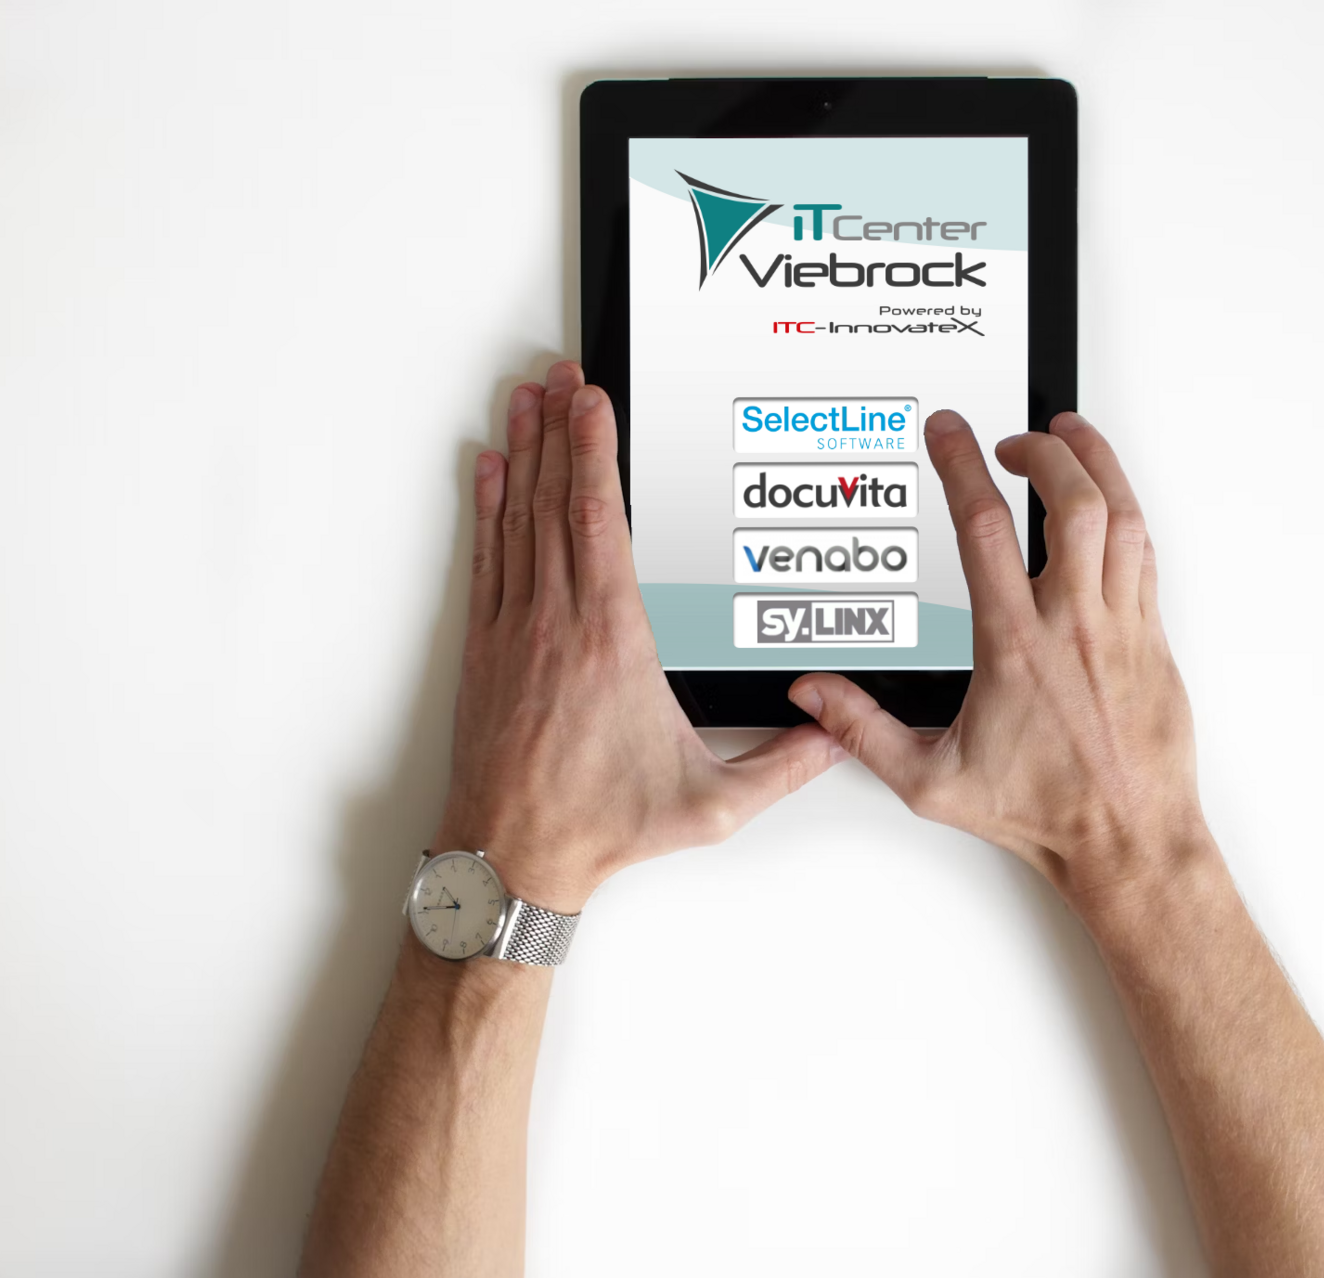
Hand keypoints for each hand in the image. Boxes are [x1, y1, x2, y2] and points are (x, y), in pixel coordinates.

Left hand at [433, 360, 841, 913]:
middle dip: (560, 429)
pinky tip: (492, 470)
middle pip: (557, 500)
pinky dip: (489, 507)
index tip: (593, 402)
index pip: (600, 520)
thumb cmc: (601, 827)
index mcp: (613, 642)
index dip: (595, 451)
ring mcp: (516, 632)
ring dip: (524, 452)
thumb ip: (782, 767)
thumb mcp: (711, 805)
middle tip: (561, 375)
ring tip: (527, 399)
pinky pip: (490, 557)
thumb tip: (835, 735)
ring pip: (519, 519)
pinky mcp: (488, 650)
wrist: (512, 855)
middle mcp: (557, 624)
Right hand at [789, 411, 1208, 913]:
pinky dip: (1126, 511)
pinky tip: (1110, 502)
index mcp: (1013, 644)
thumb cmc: (1040, 812)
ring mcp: (1120, 625)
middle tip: (1014, 439)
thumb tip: (814, 695)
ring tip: (1072, 436)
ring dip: (1096, 463)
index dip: (961, 464)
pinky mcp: (1153, 638)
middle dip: (1042, 450)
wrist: (1126, 840)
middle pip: (1069, 500)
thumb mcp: (930, 780)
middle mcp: (1072, 623)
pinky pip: (1146, 552)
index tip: (949, 430)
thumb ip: (863, 730)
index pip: (984, 527)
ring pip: (1120, 514)